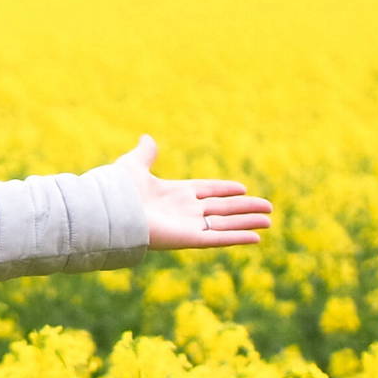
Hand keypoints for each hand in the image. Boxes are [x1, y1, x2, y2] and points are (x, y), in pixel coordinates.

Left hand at [124, 135, 273, 250]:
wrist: (108, 212)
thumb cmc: (117, 191)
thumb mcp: (133, 166)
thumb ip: (145, 154)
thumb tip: (147, 137)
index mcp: (173, 193)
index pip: (207, 191)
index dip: (225, 190)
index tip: (243, 189)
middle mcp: (183, 211)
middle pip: (222, 209)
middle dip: (245, 209)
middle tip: (269, 208)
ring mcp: (187, 226)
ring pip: (225, 224)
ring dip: (247, 222)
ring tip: (269, 221)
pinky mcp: (187, 239)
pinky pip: (218, 239)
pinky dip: (237, 237)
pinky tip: (256, 237)